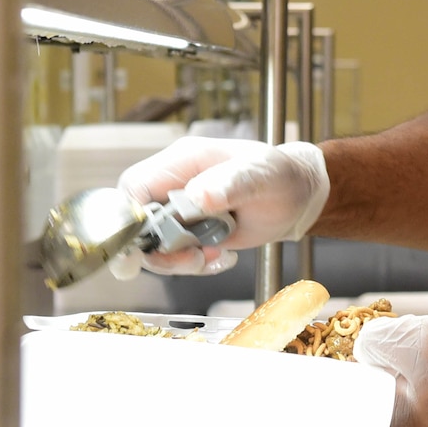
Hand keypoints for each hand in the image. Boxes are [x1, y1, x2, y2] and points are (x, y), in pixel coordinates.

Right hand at [116, 136, 329, 274]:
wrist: (297, 197)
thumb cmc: (281, 176)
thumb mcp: (260, 176)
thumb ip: (230, 184)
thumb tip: (198, 196)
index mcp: (182, 161)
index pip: (134, 188)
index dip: (130, 219)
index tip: (141, 248)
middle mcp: (174, 185)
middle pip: (139, 223)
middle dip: (161, 250)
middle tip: (195, 259)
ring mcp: (180, 210)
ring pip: (155, 245)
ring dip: (180, 261)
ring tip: (215, 254)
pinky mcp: (190, 231)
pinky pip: (175, 256)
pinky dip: (195, 264)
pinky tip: (223, 257)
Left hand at [353, 314, 427, 426]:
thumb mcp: (420, 337)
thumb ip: (378, 343)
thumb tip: (366, 351)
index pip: (349, 412)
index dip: (347, 382)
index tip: (348, 362)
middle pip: (374, 420)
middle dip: (377, 387)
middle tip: (384, 357)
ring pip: (403, 423)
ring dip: (404, 395)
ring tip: (420, 365)